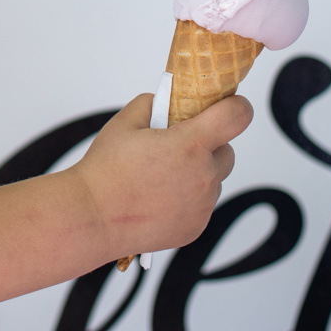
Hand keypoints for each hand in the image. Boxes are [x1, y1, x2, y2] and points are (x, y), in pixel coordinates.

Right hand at [72, 91, 252, 261]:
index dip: (236, 106)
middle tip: (175, 148)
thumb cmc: (106, 168)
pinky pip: (201, 205)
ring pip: (213, 180)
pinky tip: (157, 199)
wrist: (94, 216)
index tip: (229, 106)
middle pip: (226, 151)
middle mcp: (204, 176)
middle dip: (207, 146)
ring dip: (197, 174)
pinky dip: (187, 199)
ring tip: (159, 178)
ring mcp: (202, 206)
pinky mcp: (196, 228)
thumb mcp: (125, 121)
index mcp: (190, 144)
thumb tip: (168, 102)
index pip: (237, 116)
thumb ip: (152, 104)